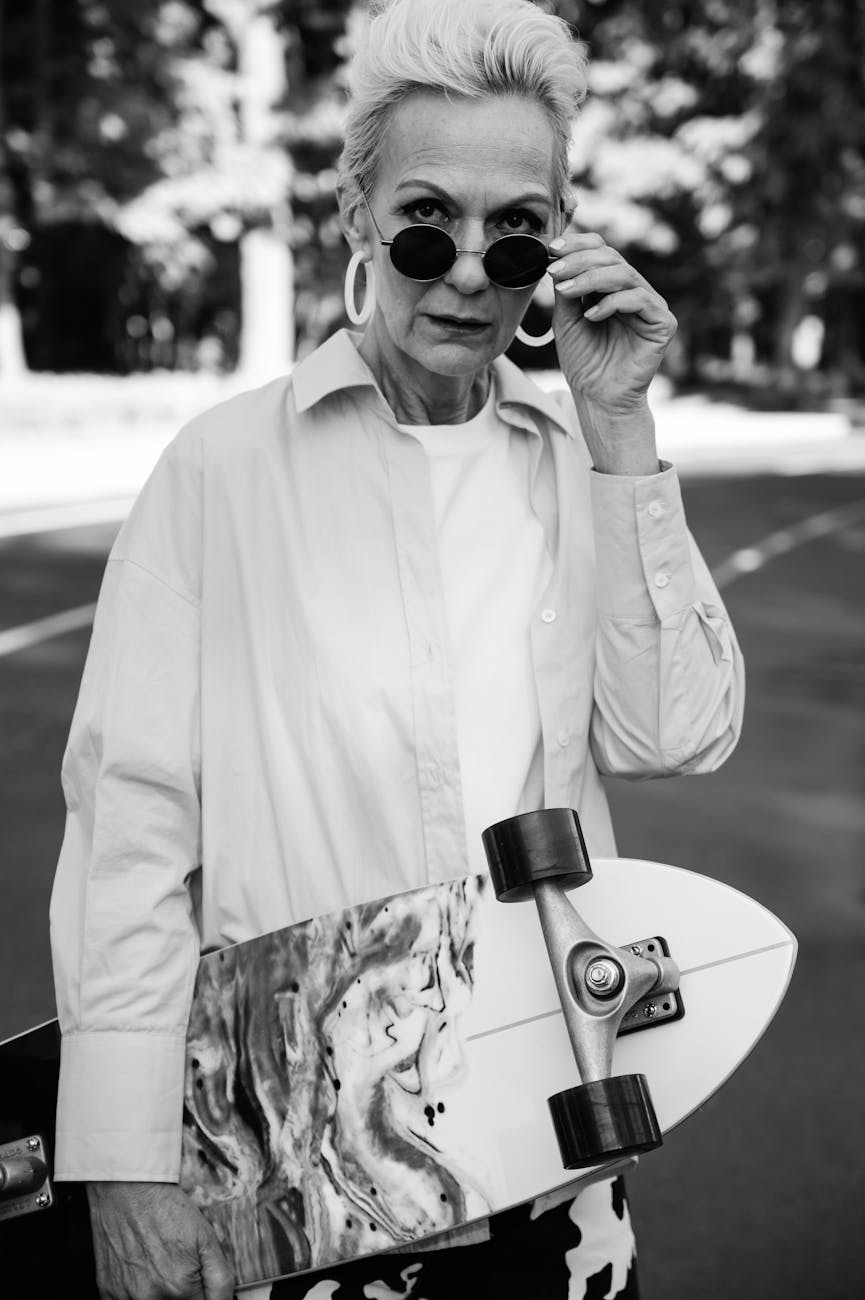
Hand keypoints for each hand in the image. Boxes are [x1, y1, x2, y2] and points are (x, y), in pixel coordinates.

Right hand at [87, 1182, 234, 1299]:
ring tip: (159, 1263)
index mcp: (179, 1288)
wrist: (128, 1189)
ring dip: (160, 1291)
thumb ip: (220, 1280)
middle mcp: (150, 1298)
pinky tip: (141, 1267)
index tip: (198, 1280)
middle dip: (182, 1292)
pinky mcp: (107, 1291)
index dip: (202, 1292)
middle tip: (176, 1264)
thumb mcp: (207, 1238)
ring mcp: (125, 1297)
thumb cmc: (166, 1208)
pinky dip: (138, 1290)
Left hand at [548, 230, 676, 414]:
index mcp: (614, 287)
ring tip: (566, 291)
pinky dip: (612, 303)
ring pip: (624, 274)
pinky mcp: (663, 322)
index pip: (602, 251)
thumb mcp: (567, 319)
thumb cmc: (584, 362)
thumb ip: (567, 289)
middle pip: (612, 258)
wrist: (597, 397)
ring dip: (590, 278)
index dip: (579, 245)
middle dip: (580, 261)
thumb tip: (559, 258)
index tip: (552, 250)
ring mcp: (651, 305)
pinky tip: (591, 316)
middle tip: (554, 270)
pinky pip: (639, 299)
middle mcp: (634, 291)